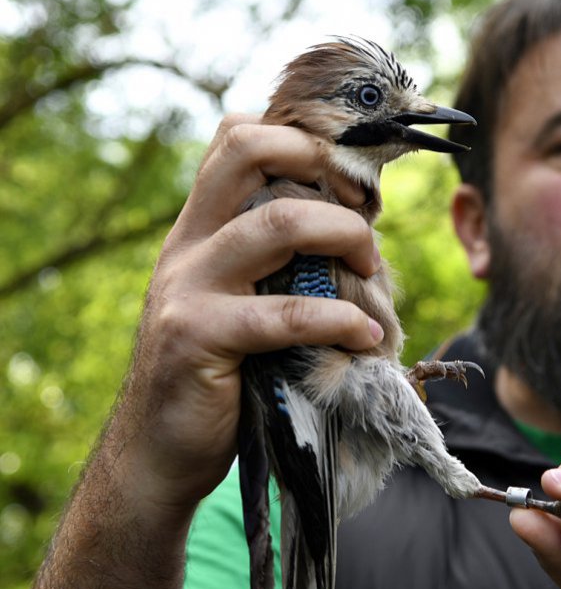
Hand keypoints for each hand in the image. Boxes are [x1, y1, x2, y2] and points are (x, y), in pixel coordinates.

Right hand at [115, 114, 384, 512]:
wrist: (158, 453)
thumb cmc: (221, 375)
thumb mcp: (244, 301)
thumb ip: (279, 261)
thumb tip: (361, 228)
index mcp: (201, 227)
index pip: (238, 135)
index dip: (300, 135)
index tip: (352, 176)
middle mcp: (187, 244)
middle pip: (248, 150)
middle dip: (322, 163)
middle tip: (366, 210)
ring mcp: (187, 287)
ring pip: (276, 223)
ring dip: (345, 235)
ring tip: (374, 271)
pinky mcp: (196, 338)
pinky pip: (285, 314)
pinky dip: (340, 319)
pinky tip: (365, 337)